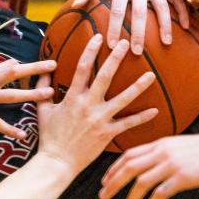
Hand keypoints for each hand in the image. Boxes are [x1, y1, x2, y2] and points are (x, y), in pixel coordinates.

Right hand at [0, 59, 55, 140]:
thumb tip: (11, 63)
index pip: (11, 66)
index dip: (28, 65)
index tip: (46, 62)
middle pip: (15, 73)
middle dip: (36, 69)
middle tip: (54, 66)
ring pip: (12, 95)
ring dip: (31, 94)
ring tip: (48, 95)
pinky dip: (10, 129)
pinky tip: (21, 135)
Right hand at [36, 35, 157, 173]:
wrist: (57, 162)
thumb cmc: (49, 136)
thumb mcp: (43, 110)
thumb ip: (43, 89)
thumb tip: (46, 71)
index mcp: (72, 97)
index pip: (82, 68)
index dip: (90, 50)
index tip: (99, 37)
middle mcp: (87, 105)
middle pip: (104, 77)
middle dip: (116, 58)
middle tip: (126, 43)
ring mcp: (99, 120)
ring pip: (122, 99)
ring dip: (138, 86)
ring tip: (151, 74)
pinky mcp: (107, 134)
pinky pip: (128, 124)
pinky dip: (142, 117)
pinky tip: (156, 110)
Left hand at [72, 0, 189, 54]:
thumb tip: (76, 7)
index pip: (117, 10)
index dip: (114, 28)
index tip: (112, 45)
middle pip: (140, 12)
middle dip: (138, 33)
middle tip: (136, 52)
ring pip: (162, 6)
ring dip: (166, 25)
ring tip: (167, 43)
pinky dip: (184, 12)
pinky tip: (188, 28)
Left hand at [99, 130, 198, 198]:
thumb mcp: (177, 145)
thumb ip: (161, 153)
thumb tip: (149, 165)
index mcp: (158, 145)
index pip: (128, 155)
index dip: (113, 169)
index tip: (104, 181)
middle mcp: (161, 153)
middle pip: (128, 168)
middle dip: (113, 184)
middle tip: (103, 197)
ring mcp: (171, 165)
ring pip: (141, 182)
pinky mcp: (183, 177)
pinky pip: (161, 192)